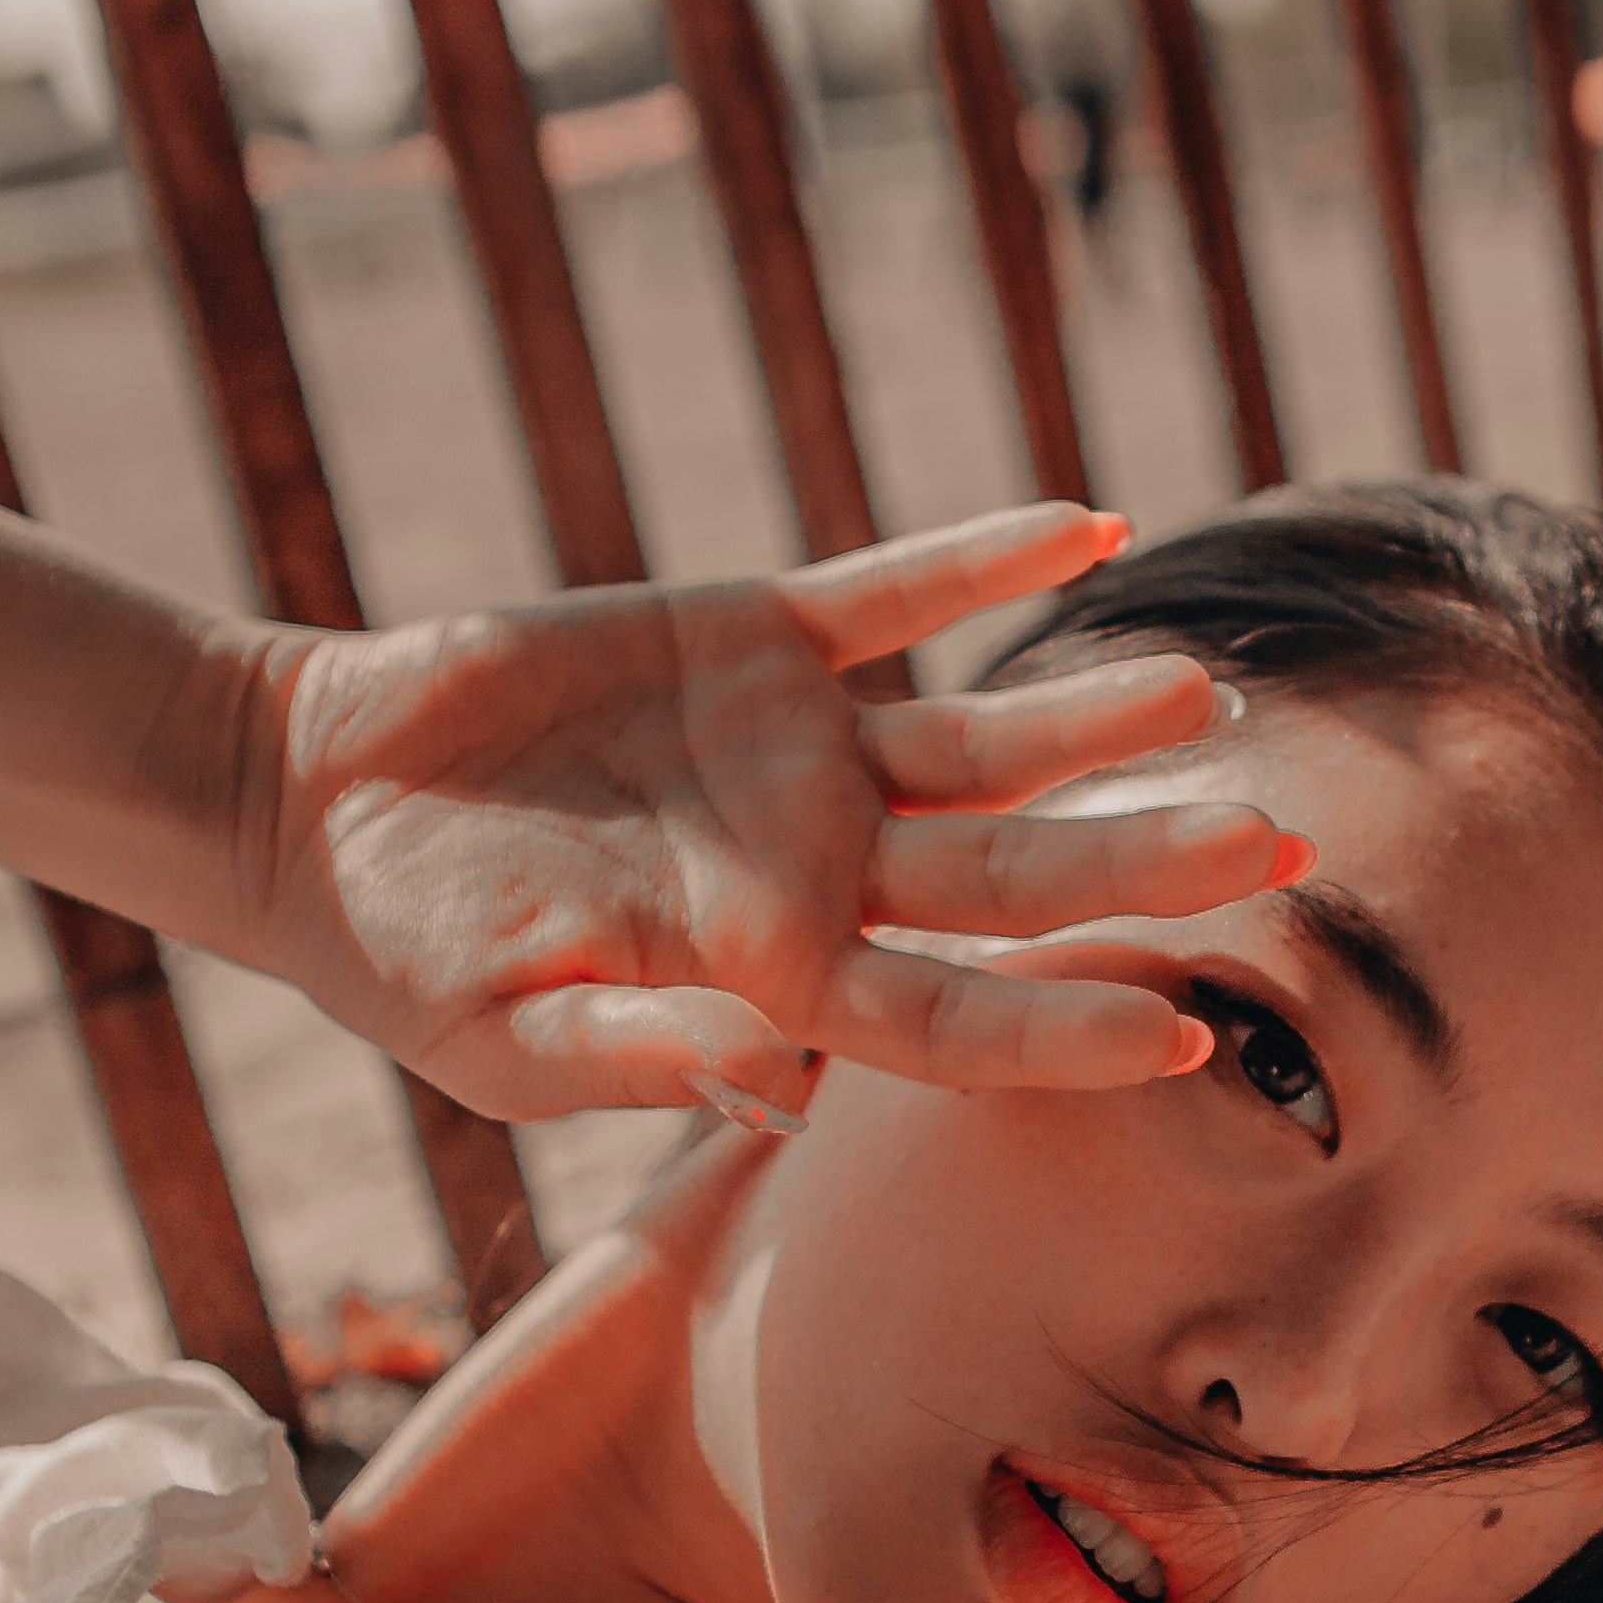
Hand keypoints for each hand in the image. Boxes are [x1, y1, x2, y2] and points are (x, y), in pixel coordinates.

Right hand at [243, 504, 1292, 1121]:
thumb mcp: (503, 1032)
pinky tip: (1088, 523)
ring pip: (987, 739)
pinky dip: (983, 555)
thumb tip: (774, 1079)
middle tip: (1288, 845)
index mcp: (778, 979)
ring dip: (1098, 716)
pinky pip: (895, 592)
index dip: (1067, 1029)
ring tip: (1209, 692)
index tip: (1185, 1034)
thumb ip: (641, 1055)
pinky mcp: (753, 638)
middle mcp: (821, 869)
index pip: (957, 1020)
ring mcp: (799, 752)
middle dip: (1150, 865)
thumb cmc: (402, 951)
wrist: (315, 803)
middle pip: (1019, 874)